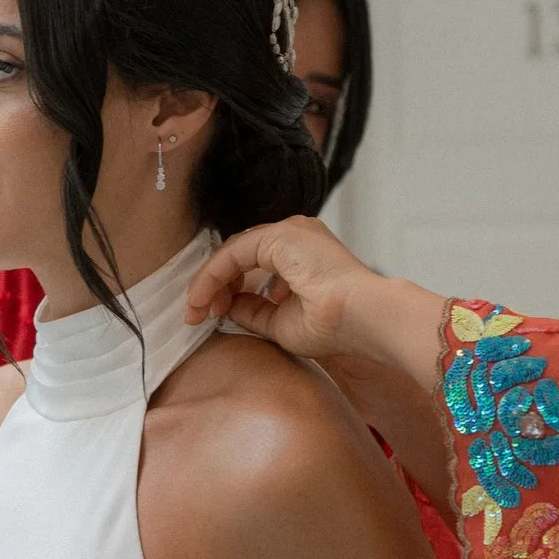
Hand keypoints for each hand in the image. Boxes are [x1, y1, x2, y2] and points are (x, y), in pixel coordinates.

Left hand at [186, 217, 450, 389]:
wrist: (361, 317)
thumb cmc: (334, 325)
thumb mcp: (281, 324)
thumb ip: (253, 312)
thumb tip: (225, 307)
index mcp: (301, 255)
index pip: (252, 265)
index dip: (227, 290)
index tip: (210, 316)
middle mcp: (295, 237)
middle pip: (240, 256)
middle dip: (215, 285)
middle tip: (198, 314)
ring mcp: (288, 232)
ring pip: (234, 253)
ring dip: (210, 281)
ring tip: (197, 310)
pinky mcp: (280, 236)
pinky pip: (233, 254)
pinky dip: (214, 276)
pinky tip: (205, 300)